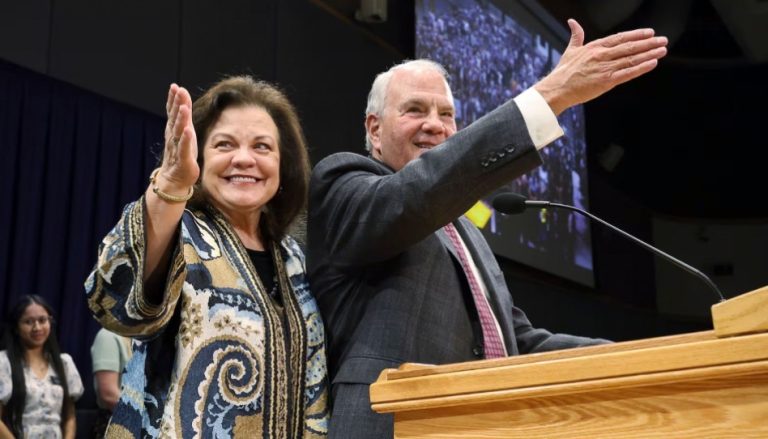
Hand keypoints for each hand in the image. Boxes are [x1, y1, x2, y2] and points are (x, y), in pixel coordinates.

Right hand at [157, 84, 198, 192]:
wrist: (175, 179)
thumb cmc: (181, 154)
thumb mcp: (184, 134)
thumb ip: (183, 118)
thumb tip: (183, 100)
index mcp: (174, 130)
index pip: (173, 113)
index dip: (173, 100)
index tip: (175, 87)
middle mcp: (173, 137)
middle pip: (175, 118)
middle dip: (177, 105)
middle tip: (178, 91)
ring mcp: (177, 148)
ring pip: (178, 132)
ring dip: (181, 119)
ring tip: (184, 107)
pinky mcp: (183, 160)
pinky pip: (184, 148)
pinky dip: (185, 140)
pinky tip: (188, 131)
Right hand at [535, 19, 667, 114]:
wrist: (557, 89)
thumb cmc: (563, 72)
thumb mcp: (571, 50)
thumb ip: (576, 35)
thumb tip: (572, 22)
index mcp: (595, 47)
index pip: (620, 38)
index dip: (636, 35)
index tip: (649, 33)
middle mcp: (602, 55)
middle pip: (630, 46)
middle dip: (648, 43)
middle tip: (663, 39)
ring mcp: (605, 68)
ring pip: (632, 59)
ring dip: (649, 54)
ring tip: (662, 50)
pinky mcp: (606, 82)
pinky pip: (628, 73)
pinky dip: (641, 68)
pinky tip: (652, 63)